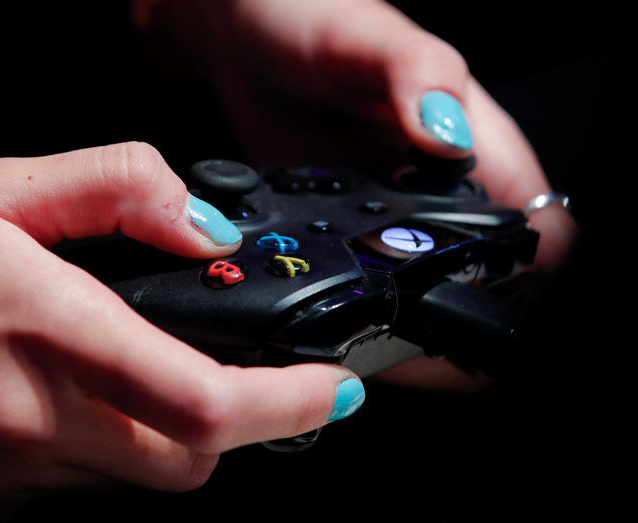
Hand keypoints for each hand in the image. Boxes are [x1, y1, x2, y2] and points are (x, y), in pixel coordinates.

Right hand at [0, 143, 363, 519]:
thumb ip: (119, 187)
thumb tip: (199, 224)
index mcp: (48, 333)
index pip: (206, 403)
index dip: (290, 405)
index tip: (329, 391)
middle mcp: (26, 421)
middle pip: (186, 461)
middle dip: (223, 424)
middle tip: (214, 372)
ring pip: (125, 477)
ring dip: (144, 430)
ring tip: (104, 367)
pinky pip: (59, 487)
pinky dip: (78, 447)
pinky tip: (37, 394)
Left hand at [132, 0, 576, 386]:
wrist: (242, 37)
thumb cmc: (309, 17)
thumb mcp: (368, 38)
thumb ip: (418, 78)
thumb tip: (451, 136)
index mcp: (475, 140)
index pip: (539, 225)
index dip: (532, 275)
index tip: (498, 313)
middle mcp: (444, 184)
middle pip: (491, 272)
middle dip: (466, 315)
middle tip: (418, 343)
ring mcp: (396, 209)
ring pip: (432, 283)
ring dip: (413, 317)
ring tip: (374, 339)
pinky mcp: (351, 223)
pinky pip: (372, 275)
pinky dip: (366, 298)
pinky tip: (339, 308)